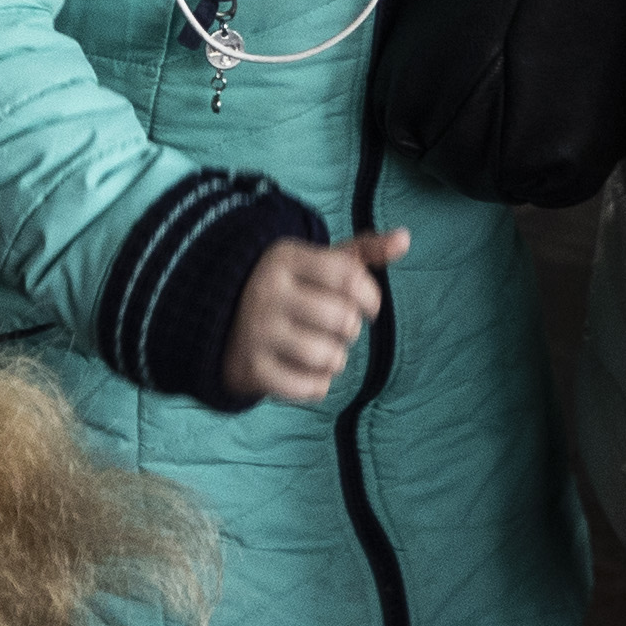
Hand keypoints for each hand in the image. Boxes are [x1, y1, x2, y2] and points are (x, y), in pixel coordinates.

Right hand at [223, 227, 408, 404]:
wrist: (219, 319)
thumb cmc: (289, 289)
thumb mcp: (318, 263)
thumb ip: (362, 252)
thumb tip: (405, 238)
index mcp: (287, 258)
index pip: (348, 278)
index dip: (371, 297)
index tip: (368, 306)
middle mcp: (269, 292)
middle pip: (343, 320)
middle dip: (351, 329)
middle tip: (336, 328)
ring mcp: (258, 332)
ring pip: (329, 357)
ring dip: (337, 359)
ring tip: (323, 349)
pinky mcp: (252, 368)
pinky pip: (309, 388)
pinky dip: (319, 384)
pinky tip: (309, 371)